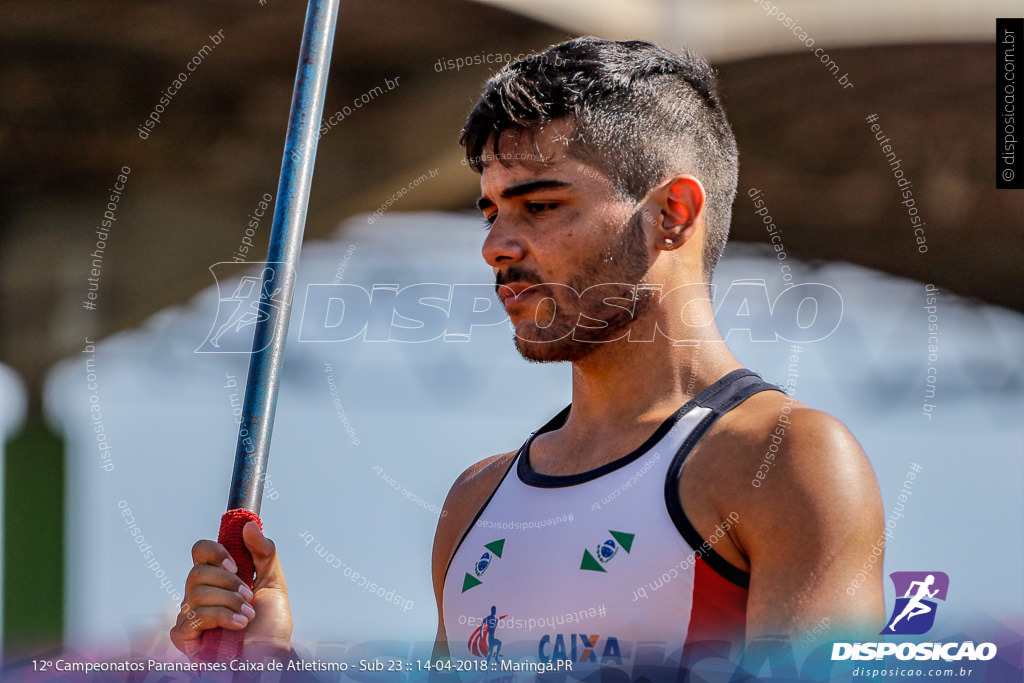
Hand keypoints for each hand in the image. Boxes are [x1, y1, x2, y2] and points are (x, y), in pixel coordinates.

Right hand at [170, 522, 292, 658]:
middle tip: (248, 595)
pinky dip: (221, 618)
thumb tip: (249, 525)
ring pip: (196, 592)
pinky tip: (238, 626)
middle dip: (229, 582)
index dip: (215, 551)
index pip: (201, 551)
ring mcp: (191, 615)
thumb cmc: (271, 627)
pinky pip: (193, 616)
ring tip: (247, 616)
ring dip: (229, 602)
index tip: (236, 564)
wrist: (270, 658)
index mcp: (218, 579)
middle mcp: (200, 594)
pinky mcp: (184, 636)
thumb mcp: (274, 583)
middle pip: (197, 570)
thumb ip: (265, 553)